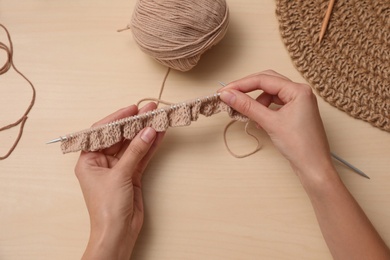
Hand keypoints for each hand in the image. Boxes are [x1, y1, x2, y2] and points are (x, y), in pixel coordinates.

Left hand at [75, 103, 164, 259]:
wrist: (118, 233)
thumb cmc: (107, 208)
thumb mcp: (119, 175)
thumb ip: (135, 151)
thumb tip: (148, 131)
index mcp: (89, 160)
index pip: (102, 132)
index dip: (117, 118)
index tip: (132, 108)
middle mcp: (103, 162)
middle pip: (120, 137)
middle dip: (135, 123)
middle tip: (150, 110)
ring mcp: (119, 168)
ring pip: (134, 145)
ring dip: (146, 132)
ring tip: (159, 118)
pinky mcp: (132, 175)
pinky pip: (142, 156)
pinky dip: (151, 146)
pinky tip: (160, 134)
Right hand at [219, 70, 333, 181]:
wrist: (314, 167)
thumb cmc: (299, 145)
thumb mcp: (269, 123)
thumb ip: (247, 106)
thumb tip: (227, 95)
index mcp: (298, 90)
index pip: (263, 79)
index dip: (241, 84)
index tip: (224, 91)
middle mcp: (300, 92)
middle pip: (267, 81)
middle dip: (248, 89)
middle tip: (230, 96)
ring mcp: (298, 102)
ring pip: (270, 93)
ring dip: (256, 101)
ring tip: (250, 115)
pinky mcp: (295, 112)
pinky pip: (275, 103)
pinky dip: (264, 109)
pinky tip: (260, 122)